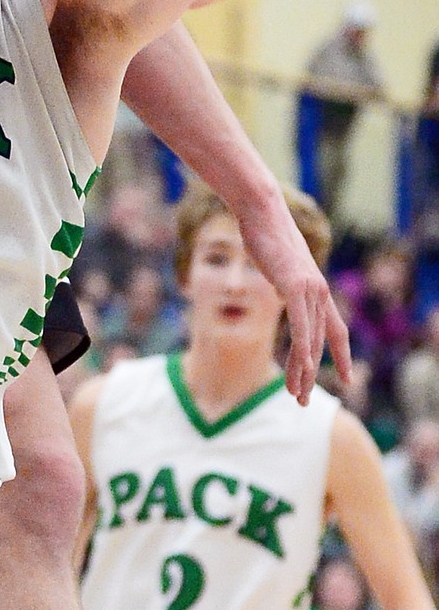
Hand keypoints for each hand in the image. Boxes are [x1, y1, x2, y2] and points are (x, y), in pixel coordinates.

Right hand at [236, 191, 351, 402]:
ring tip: (297, 396)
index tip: (348, 379)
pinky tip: (303, 372)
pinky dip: (303, 353)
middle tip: (304, 401)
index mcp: (317, 288)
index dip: (342, 355)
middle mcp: (319, 292)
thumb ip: (286, 280)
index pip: (336, 329)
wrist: (261, 208)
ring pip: (310, 342)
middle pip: (319, 344)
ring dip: (304, 373)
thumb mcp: (278, 262)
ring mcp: (310, 289)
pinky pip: (301, 329)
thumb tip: (282, 289)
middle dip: (311, 375)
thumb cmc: (265, 231)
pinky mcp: (295, 286)